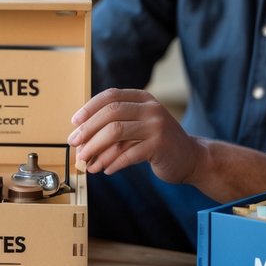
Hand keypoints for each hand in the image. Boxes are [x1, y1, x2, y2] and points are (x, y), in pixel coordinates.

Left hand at [68, 88, 200, 183]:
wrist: (190, 158)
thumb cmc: (157, 143)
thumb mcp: (137, 127)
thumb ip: (114, 127)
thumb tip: (81, 140)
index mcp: (142, 98)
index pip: (110, 96)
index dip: (89, 108)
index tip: (74, 123)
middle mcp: (150, 108)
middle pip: (110, 113)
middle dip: (88, 130)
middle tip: (75, 145)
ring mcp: (157, 125)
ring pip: (116, 132)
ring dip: (96, 149)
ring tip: (87, 163)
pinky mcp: (160, 145)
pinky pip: (128, 154)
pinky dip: (113, 163)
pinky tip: (106, 170)